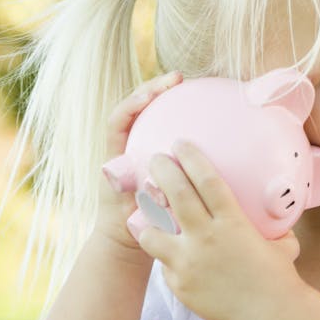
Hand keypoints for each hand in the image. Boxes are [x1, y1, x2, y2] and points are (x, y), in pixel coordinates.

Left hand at [94, 70, 182, 251]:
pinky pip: (164, 127)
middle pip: (135, 107)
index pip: (118, 120)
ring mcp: (138, 148)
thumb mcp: (134, 215)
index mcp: (116, 157)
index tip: (150, 96)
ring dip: (166, 96)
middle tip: (178, 78)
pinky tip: (203, 115)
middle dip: (154, 87)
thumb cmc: (131, 229)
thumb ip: (142, 202)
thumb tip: (152, 185)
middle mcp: (125, 148)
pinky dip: (179, 116)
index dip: (132, 104)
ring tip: (188, 84)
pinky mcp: (152, 154)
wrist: (128, 240)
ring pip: (150, 113)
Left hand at [135, 140, 304, 319]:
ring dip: (147, 217)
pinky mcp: (178, 283)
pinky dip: (166, 256)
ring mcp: (188, 261)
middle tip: (155, 159)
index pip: (205, 179)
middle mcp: (206, 237)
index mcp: (232, 221)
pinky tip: (168, 253)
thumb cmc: (278, 278)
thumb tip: (272, 212)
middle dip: (161, 170)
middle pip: (175, 194)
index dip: (189, 157)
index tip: (179, 144)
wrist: (270, 316)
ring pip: (152, 231)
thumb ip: (267, 225)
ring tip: (144, 210)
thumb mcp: (278, 242)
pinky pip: (164, 263)